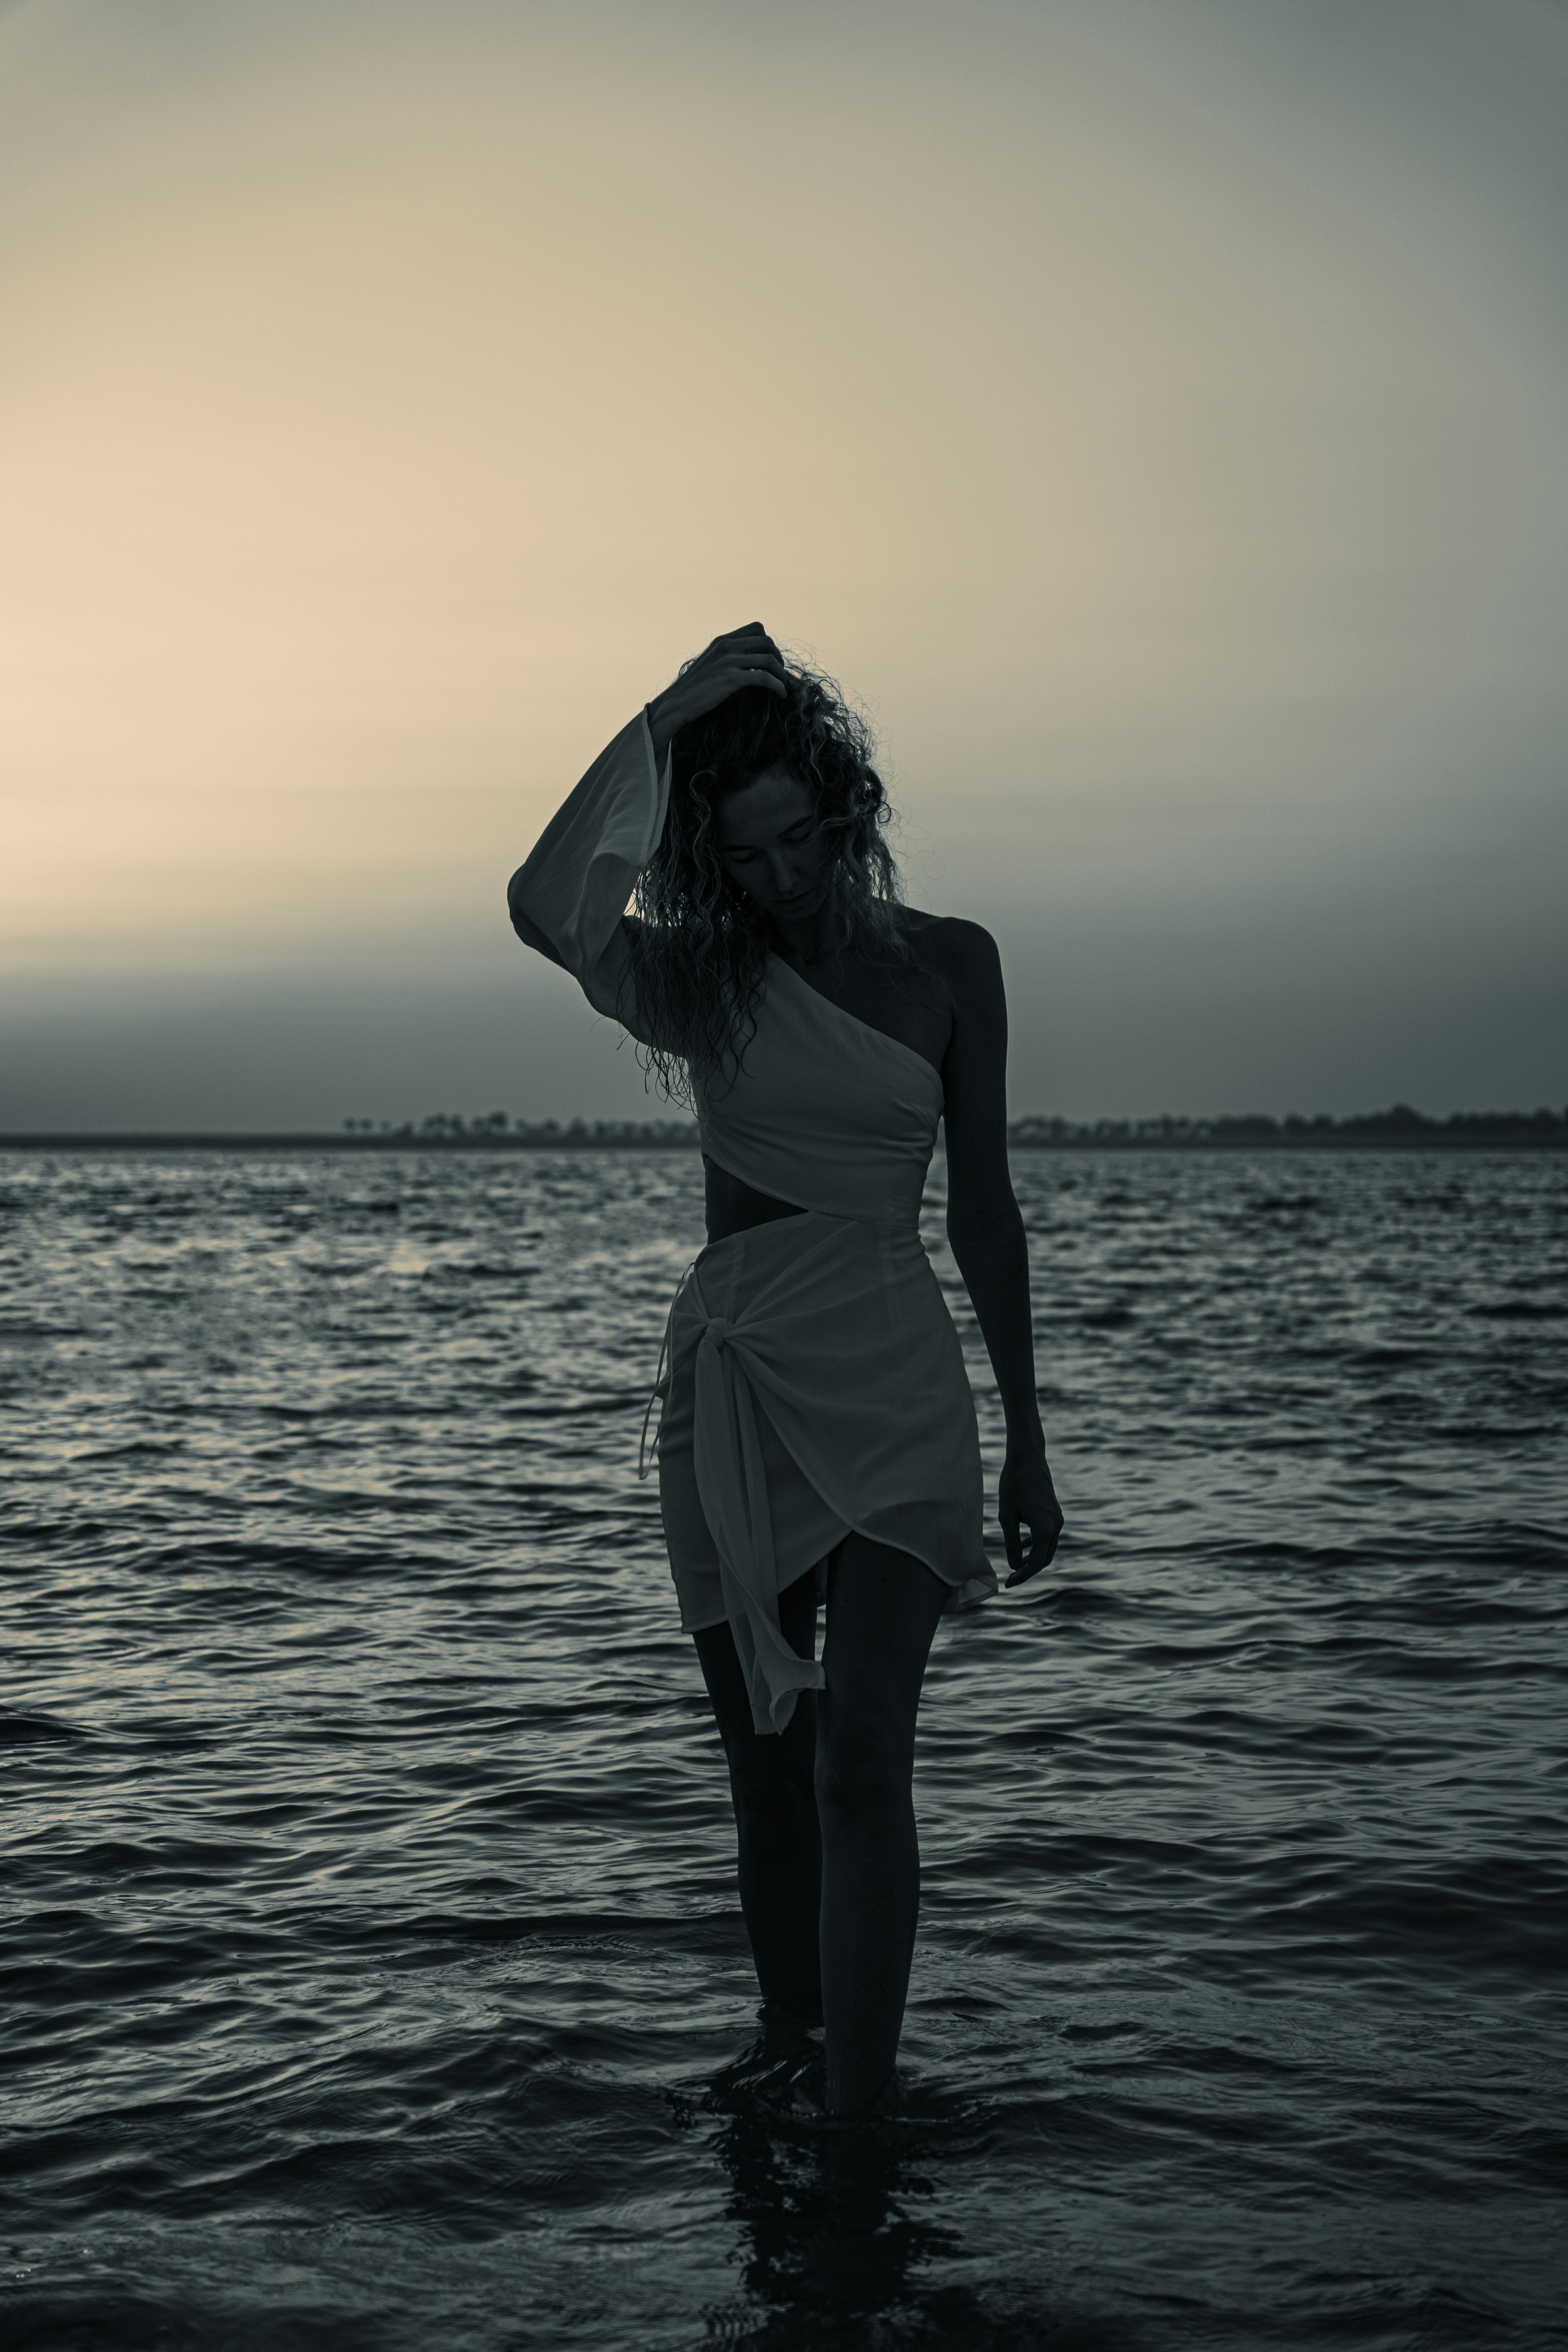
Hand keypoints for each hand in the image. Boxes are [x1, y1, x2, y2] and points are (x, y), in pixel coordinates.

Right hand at [646, 623, 787, 757]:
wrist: (675, 705)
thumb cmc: (692, 692)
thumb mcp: (710, 667)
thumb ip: (729, 661)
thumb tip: (752, 670)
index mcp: (721, 641)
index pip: (756, 628)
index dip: (769, 643)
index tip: (771, 660)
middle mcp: (726, 646)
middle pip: (767, 641)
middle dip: (779, 657)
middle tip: (780, 673)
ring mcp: (728, 661)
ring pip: (769, 659)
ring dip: (781, 673)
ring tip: (783, 686)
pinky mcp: (731, 678)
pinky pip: (765, 678)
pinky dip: (778, 686)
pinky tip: (781, 695)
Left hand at [998, 1445, 1063, 1586]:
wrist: (1027, 1458)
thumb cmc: (1014, 1484)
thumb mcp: (1007, 1516)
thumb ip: (1012, 1543)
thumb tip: (1014, 1564)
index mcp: (1045, 1529)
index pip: (1036, 1563)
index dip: (1022, 1576)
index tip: (1008, 1584)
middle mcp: (1056, 1526)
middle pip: (1045, 1559)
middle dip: (1028, 1570)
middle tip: (1011, 1577)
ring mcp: (1058, 1519)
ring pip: (1048, 1548)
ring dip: (1033, 1558)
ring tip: (1015, 1564)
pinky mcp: (1055, 1513)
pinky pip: (1048, 1535)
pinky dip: (1036, 1544)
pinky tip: (1022, 1545)